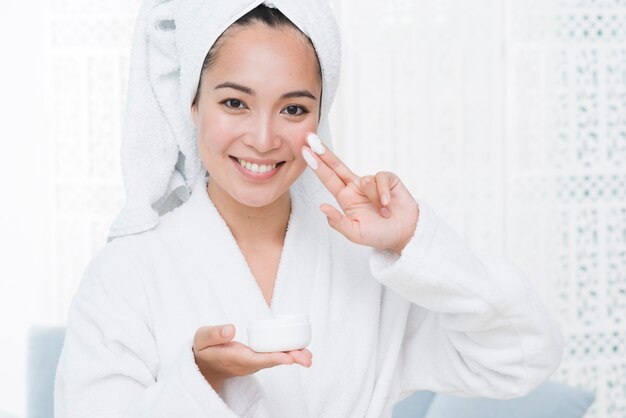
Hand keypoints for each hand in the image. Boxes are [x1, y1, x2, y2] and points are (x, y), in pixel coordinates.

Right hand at [193, 324, 312, 392]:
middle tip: (308, 359)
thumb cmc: (203, 350)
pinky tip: (300, 351)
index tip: (288, 358)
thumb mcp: (202, 339)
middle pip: (271, 361)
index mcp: (235, 358)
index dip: (274, 358)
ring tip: (309, 356)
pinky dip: (287, 354)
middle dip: (290, 359)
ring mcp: (253, 363)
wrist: (204, 366)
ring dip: (292, 358)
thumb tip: (231, 329)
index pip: (257, 359)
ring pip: (275, 360)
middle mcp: (247, 364)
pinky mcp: (256, 359)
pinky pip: (274, 357)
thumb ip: (214, 334)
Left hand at [301, 133, 418, 254]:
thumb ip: (338, 222)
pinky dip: (384, 193)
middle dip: (325, 152)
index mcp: (345, 198)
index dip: (316, 165)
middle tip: (310, 138)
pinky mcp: (388, 180)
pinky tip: (388, 204)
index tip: (305, 151)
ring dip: (374, 199)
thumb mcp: (355, 233)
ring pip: (366, 180)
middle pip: (337, 165)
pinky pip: (381, 179)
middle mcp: (356, 187)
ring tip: (382, 212)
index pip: (328, 178)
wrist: (405, 234)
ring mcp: (372, 182)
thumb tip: (321, 207)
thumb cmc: (378, 235)